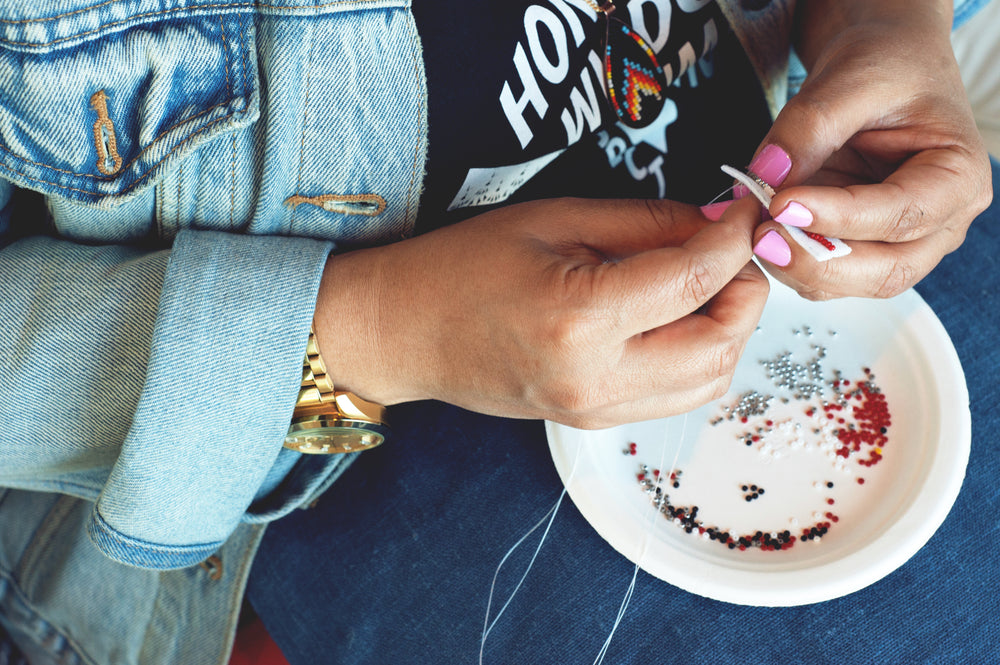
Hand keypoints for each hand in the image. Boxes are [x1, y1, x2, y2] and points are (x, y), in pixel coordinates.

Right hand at [313, 197, 767, 428]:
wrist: (404, 333)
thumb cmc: (462, 268)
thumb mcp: (555, 220)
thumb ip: (646, 222)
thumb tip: (714, 224)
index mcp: (579, 318)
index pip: (694, 279)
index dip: (734, 239)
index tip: (744, 211)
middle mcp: (594, 378)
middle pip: (720, 345)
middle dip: (746, 292)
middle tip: (733, 250)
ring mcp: (595, 410)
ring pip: (708, 381)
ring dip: (728, 330)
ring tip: (707, 283)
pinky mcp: (594, 421)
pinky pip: (676, 397)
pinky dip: (698, 356)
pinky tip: (679, 318)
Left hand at [748, 0, 991, 299]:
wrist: (879, 64)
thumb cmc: (887, 65)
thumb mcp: (850, 78)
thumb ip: (810, 126)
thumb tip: (766, 174)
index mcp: (957, 176)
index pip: (901, 215)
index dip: (839, 218)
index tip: (783, 204)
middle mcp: (937, 221)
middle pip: (884, 271)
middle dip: (816, 262)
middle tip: (760, 237)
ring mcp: (898, 241)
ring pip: (850, 282)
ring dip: (795, 266)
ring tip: (752, 230)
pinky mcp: (857, 244)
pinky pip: (823, 272)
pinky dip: (787, 260)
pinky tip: (758, 231)